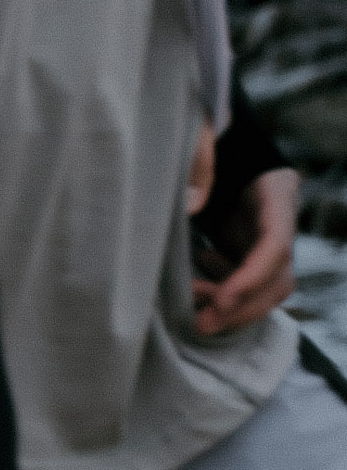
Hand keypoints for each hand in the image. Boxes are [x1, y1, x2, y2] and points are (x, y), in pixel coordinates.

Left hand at [194, 160, 301, 338]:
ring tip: (191, 306)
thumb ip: (199, 167)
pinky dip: (221, 295)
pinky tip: (195, 285)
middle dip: (242, 307)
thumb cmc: (212, 145)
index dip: (250, 276)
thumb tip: (189, 205)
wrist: (226, 155)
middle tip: (202, 324)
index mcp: (276, 195)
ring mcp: (270, 244)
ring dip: (231, 309)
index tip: (220, 299)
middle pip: (276, 280)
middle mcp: (279, 225)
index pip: (275, 245)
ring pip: (265, 292)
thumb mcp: (205, 145)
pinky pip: (246, 288)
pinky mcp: (252, 255)